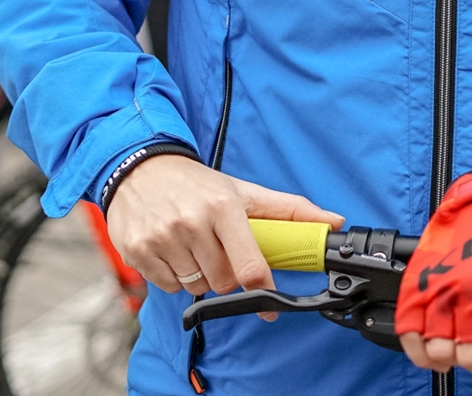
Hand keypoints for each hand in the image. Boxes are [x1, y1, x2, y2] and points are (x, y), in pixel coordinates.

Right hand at [105, 154, 342, 306]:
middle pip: (223, 282)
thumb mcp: (244, 191)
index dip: (262, 288)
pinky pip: (168, 286)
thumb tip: (334, 222)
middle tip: (222, 252)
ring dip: (201, 275)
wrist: (140, 168)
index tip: (269, 303)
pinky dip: (175, 277)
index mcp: (223, 207)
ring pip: (196, 287)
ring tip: (196, 246)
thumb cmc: (199, 184)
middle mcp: (191, 223)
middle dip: (228, 274)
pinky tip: (174, 250)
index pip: (249, 265)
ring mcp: (162, 239)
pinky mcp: (138, 252)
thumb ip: (291, 211)